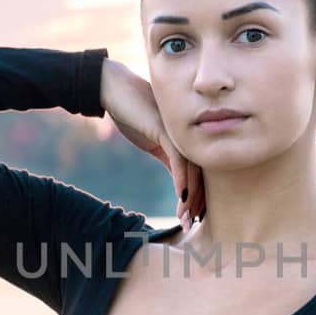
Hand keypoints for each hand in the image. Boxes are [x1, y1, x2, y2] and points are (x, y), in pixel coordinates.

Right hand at [99, 57, 205, 228]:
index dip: (199, 197)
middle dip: (197, 203)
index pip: (200, 173)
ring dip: (190, 198)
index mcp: (187, 140)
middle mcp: (189, 137)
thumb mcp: (153, 142)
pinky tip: (180, 198)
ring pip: (192, 171)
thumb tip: (180, 184)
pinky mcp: (167, 131)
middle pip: (201, 175)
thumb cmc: (133, 113)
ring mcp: (180, 134)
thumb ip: (168, 158)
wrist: (114, 89)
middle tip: (193, 225)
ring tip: (185, 218)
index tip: (196, 219)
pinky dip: (181, 180)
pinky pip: (178, 160)